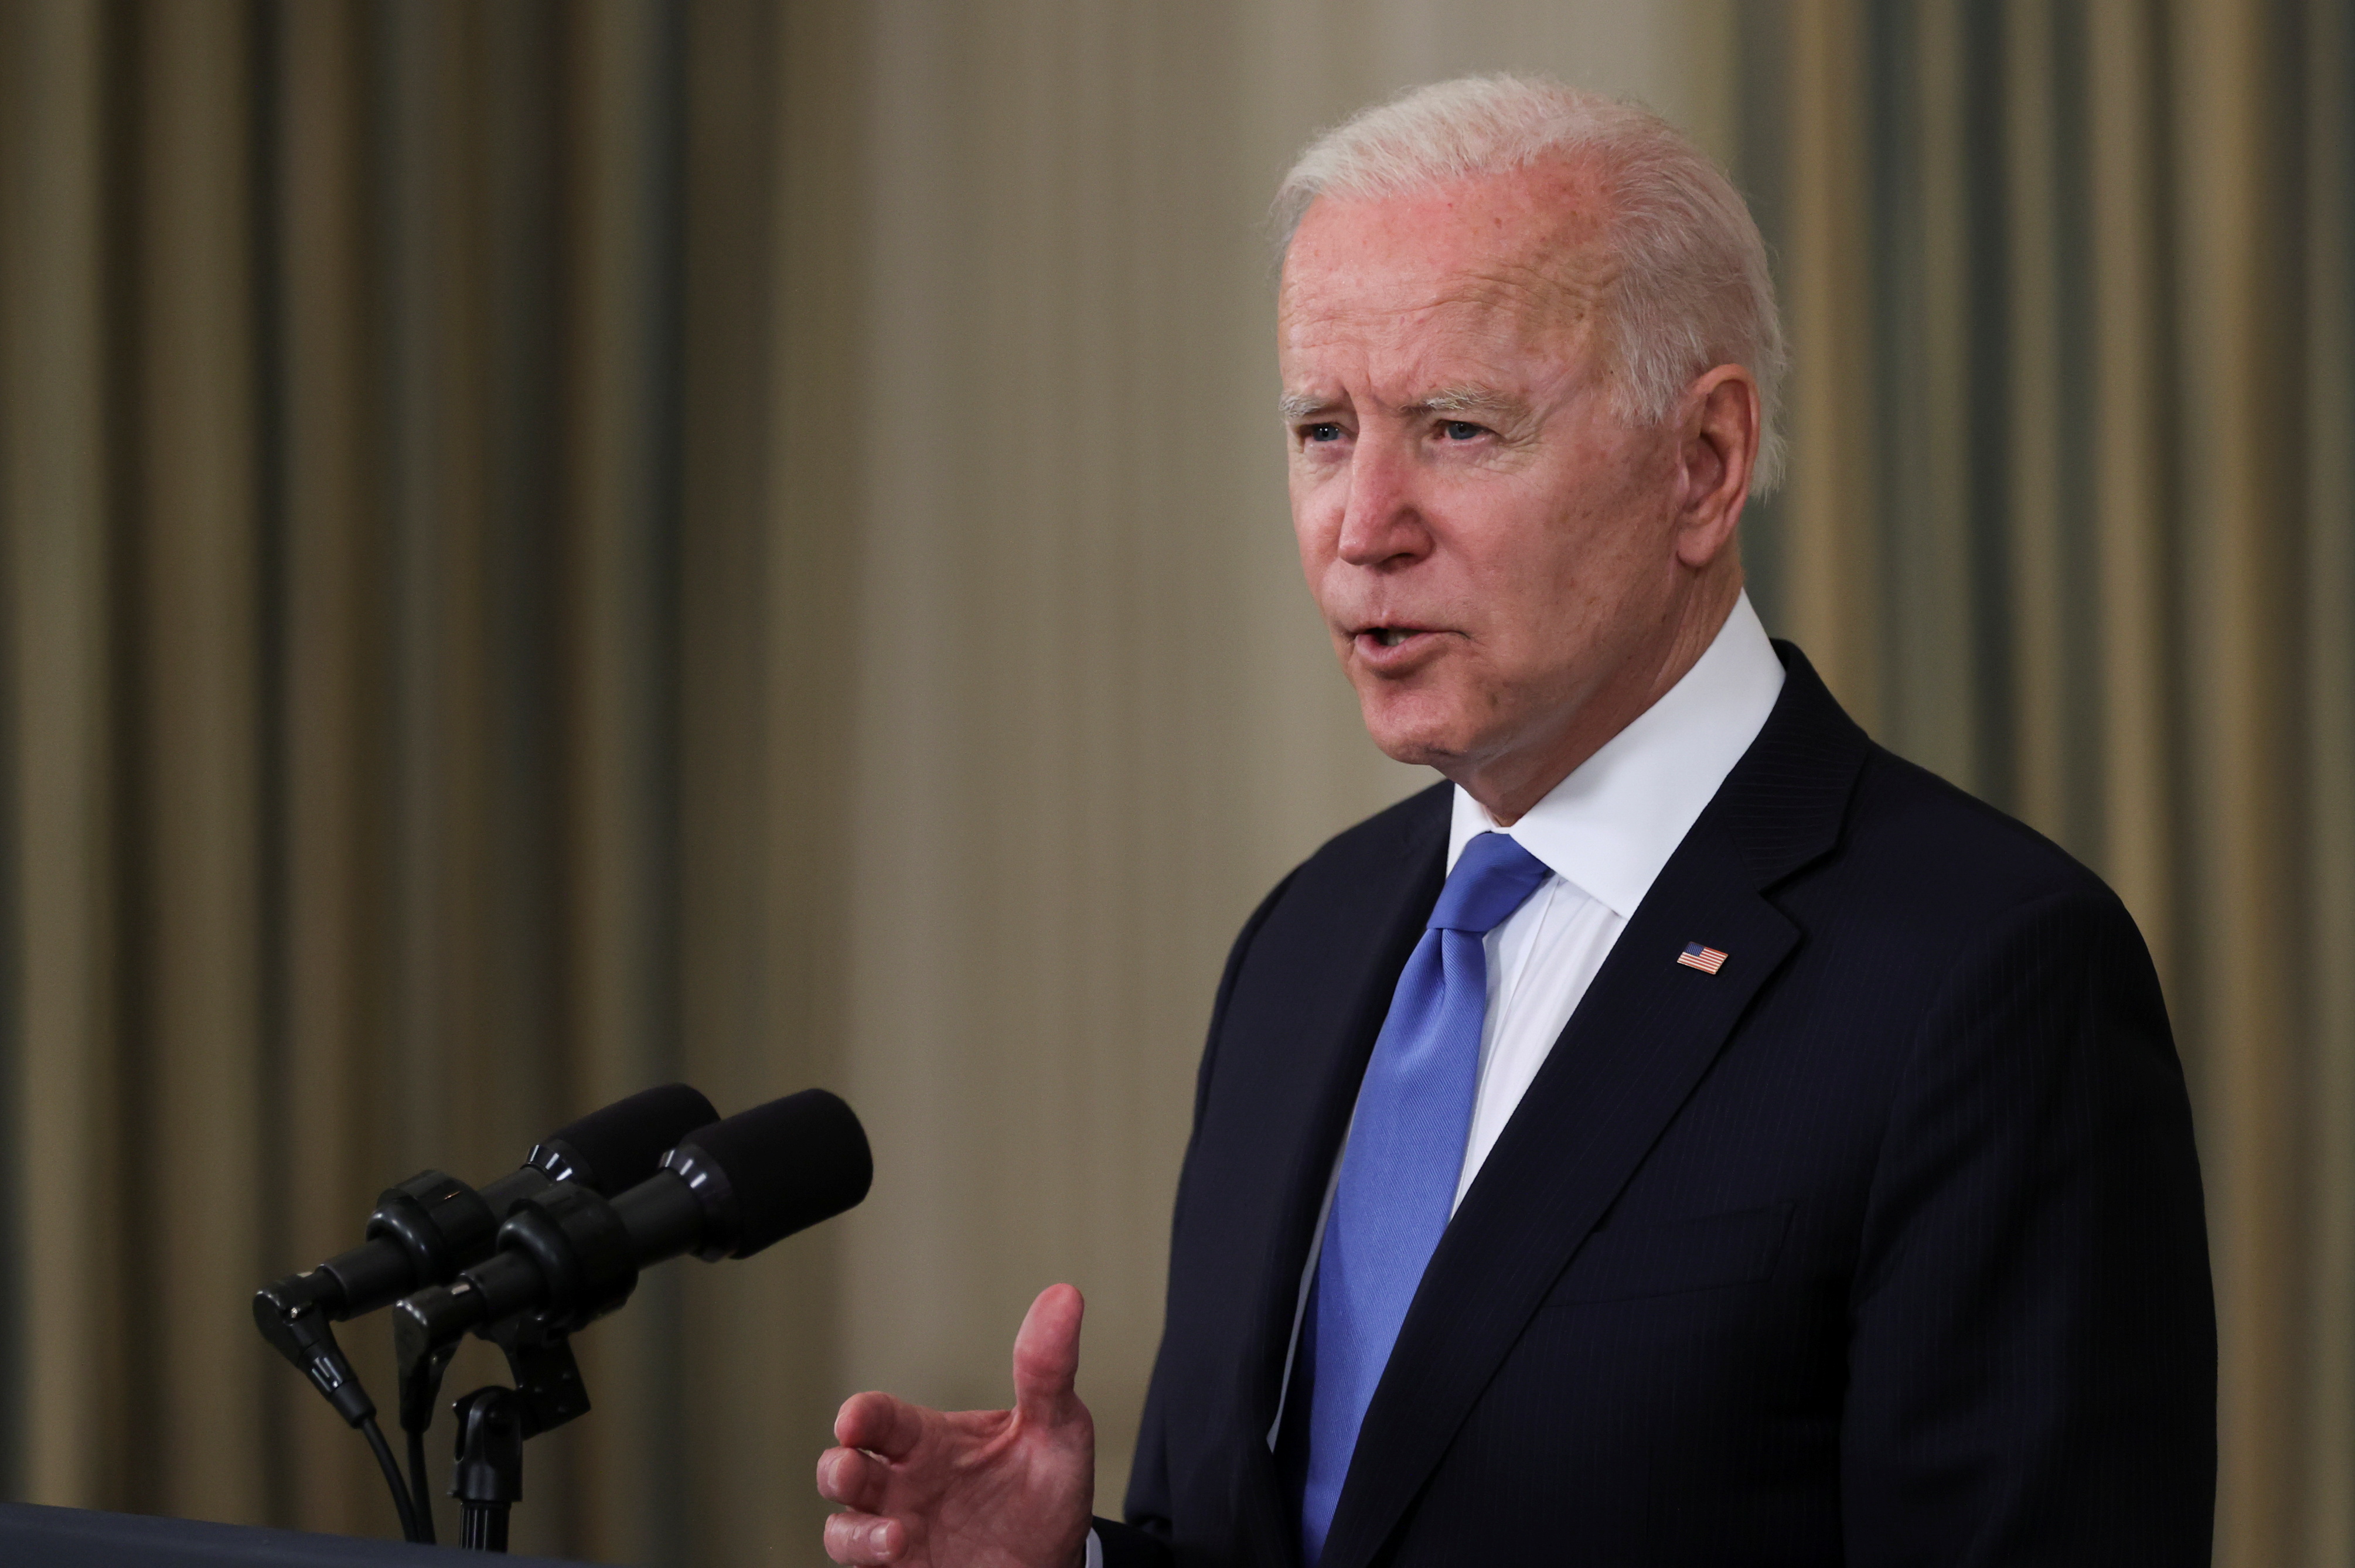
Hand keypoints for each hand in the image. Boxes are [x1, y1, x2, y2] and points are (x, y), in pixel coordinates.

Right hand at [818, 1283, 1095, 1566]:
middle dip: (836, 1468)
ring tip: (894, 1538)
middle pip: (842, 1469)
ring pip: (843, 1528)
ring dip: (854, 1532)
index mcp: (930, 1441)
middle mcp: (905, 1485)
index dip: (860, 1415)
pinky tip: (899, 1552)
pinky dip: (868, 1560)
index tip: (854, 1419)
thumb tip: (1065, 1297)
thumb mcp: (1057, 1429)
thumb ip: (1048, 1371)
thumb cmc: (1047, 1491)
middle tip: (851, 1466)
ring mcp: (900, 1531)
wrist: (1059, 1563)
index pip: (880, 1418)